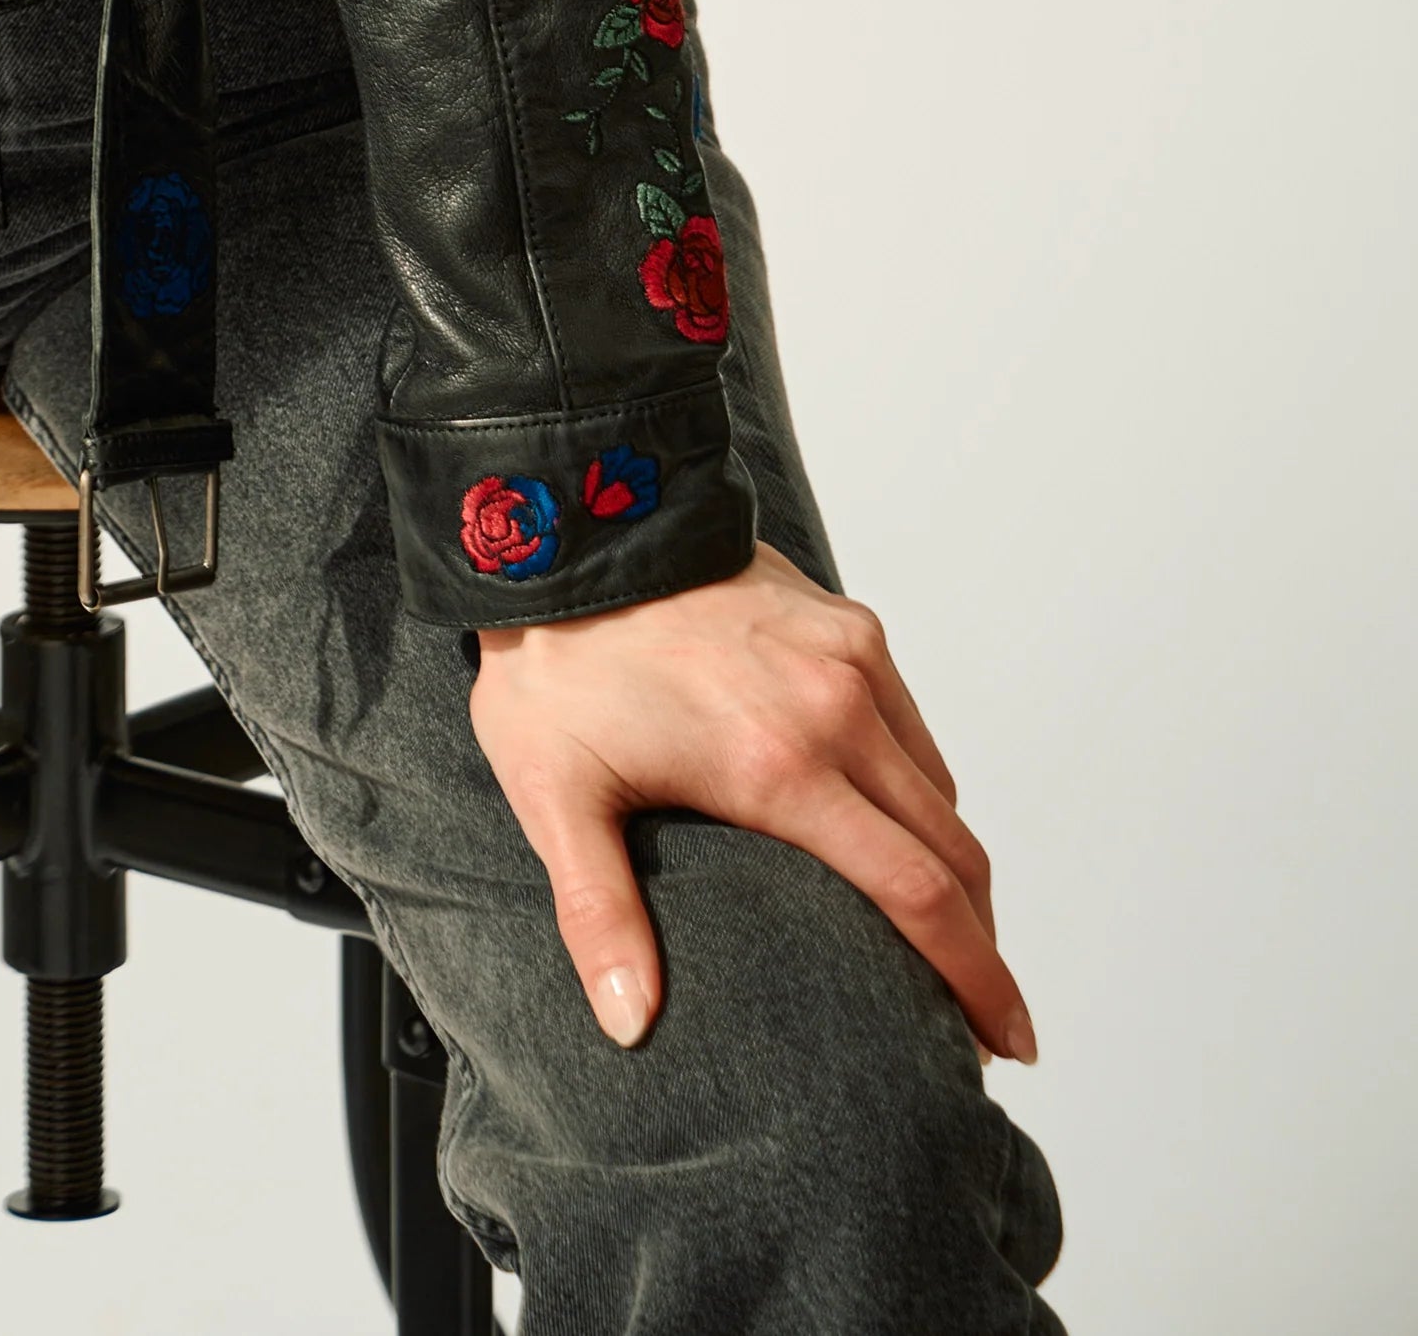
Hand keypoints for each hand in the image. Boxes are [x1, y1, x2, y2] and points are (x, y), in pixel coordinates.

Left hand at [468, 541, 1032, 1062]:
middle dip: (983, 945)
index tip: (1009, 1040)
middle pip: (952, 853)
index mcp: (778, 768)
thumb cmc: (557, 664)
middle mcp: (834, 712)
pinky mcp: (849, 625)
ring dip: (954, 870)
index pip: (917, 893)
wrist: (573, 526)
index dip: (976, 977)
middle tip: (985, 1021)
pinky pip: (911, 729)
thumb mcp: (557, 795)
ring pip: (938, 792)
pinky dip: (922, 792)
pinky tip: (893, 828)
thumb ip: (600, 915)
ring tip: (938, 935)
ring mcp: (850, 661)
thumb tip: (630, 1026)